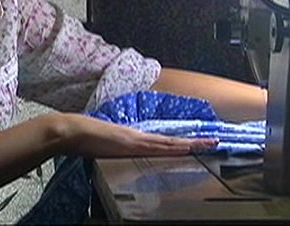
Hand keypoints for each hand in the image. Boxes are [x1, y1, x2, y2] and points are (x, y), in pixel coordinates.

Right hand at [53, 113, 217, 157]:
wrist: (74, 131)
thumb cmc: (87, 140)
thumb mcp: (108, 149)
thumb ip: (120, 152)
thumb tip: (124, 158)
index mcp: (136, 139)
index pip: (165, 142)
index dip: (183, 143)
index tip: (198, 144)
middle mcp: (140, 137)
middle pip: (173, 141)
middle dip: (195, 142)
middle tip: (215, 141)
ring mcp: (137, 139)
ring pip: (170, 142)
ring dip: (190, 144)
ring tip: (208, 144)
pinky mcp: (132, 142)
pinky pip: (157, 146)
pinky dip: (173, 146)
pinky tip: (184, 147)